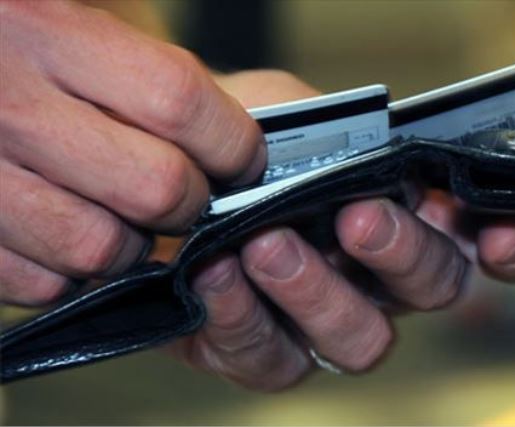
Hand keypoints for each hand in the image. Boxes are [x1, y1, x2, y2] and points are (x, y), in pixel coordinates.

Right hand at [0, 1, 265, 303]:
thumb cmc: (8, 43)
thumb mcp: (64, 24)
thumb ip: (138, 72)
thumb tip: (233, 140)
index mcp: (48, 34)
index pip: (180, 103)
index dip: (231, 143)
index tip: (242, 160)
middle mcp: (11, 108)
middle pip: (156, 188)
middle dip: (189, 202)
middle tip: (184, 193)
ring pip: (101, 249)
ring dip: (130, 245)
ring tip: (118, 215)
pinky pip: (43, 285)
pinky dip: (67, 273)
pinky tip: (63, 233)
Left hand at [168, 71, 514, 390]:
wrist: (172, 162)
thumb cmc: (249, 137)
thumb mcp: (296, 110)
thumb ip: (341, 132)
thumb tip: (369, 162)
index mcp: (415, 214)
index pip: (496, 240)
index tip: (497, 235)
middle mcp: (387, 278)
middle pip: (438, 289)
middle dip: (404, 254)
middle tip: (360, 219)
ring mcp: (331, 321)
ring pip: (365, 343)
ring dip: (322, 295)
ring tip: (270, 247)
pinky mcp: (268, 353)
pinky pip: (275, 362)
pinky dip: (246, 319)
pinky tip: (218, 274)